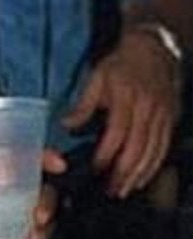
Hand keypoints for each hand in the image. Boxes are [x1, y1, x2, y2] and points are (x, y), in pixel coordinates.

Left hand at [0, 152, 63, 238]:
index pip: (19, 156)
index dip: (42, 156)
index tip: (56, 163)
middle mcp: (1, 192)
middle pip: (39, 191)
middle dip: (47, 201)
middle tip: (39, 215)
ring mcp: (5, 218)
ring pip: (38, 221)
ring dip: (41, 229)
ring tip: (30, 238)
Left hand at [61, 28, 183, 196]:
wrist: (155, 48)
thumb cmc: (122, 62)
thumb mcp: (97, 77)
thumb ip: (83, 104)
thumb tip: (66, 125)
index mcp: (126, 97)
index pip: (117, 133)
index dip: (106, 154)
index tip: (96, 169)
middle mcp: (147, 109)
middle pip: (137, 148)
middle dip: (124, 173)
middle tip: (112, 190)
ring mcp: (162, 116)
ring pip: (153, 152)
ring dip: (139, 174)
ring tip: (125, 189)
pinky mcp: (171, 120)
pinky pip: (163, 148)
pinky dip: (154, 165)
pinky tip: (144, 176)